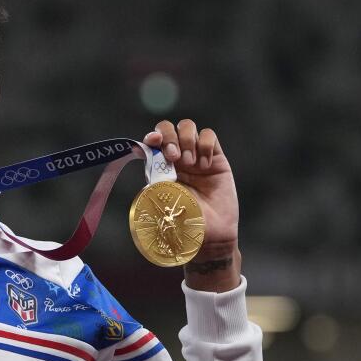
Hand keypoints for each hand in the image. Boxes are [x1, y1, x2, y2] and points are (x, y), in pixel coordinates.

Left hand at [144, 120, 240, 291]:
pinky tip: (205, 165)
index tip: (154, 142)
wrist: (212, 234)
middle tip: (174, 158)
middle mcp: (177, 158)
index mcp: (160, 166)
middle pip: (168, 127)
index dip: (152, 136)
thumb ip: (152, 183)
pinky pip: (209, 135)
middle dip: (169, 137)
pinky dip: (205, 145)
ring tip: (190, 162)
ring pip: (188, 126)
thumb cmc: (184, 223)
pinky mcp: (216, 157)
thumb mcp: (161, 203)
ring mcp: (196, 155)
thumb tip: (144, 162)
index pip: (153, 140)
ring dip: (186, 140)